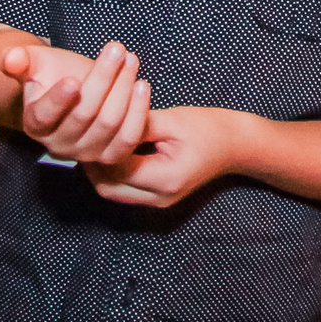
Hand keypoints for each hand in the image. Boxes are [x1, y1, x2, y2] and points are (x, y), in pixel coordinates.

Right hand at [7, 41, 150, 164]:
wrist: (74, 88)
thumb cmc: (52, 73)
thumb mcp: (34, 62)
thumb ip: (19, 60)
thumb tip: (9, 58)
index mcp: (34, 124)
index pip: (45, 116)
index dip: (58, 100)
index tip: (73, 80)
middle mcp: (58, 145)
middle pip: (84, 114)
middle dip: (103, 79)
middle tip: (117, 49)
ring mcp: (86, 153)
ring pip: (109, 124)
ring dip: (123, 90)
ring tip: (131, 60)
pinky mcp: (110, 155)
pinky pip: (128, 139)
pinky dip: (138, 113)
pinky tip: (142, 85)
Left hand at [83, 105, 250, 206]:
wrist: (237, 145)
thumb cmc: (209, 127)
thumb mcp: (172, 120)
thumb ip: (137, 124)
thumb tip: (103, 121)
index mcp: (164, 178)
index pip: (115, 168)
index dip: (97, 149)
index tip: (87, 126)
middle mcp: (159, 198)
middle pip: (108, 189)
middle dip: (92, 165)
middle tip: (82, 137)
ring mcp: (159, 201)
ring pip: (113, 192)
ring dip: (100, 171)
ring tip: (92, 142)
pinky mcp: (158, 197)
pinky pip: (125, 190)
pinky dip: (113, 173)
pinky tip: (109, 150)